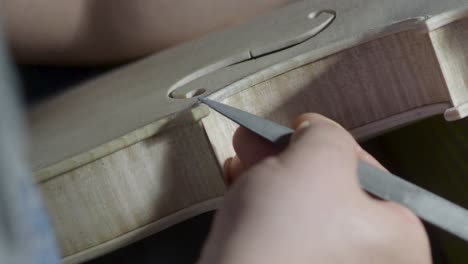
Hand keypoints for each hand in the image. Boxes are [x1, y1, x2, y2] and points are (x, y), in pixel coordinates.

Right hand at [198, 113, 430, 263]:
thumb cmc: (288, 229)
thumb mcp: (319, 159)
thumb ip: (326, 134)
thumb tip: (314, 132)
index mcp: (397, 239)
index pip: (371, 175)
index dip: (331, 144)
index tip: (299, 129)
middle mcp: (367, 258)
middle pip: (329, 189)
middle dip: (289, 156)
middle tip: (262, 139)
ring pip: (300, 207)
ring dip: (270, 174)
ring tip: (243, 155)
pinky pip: (281, 228)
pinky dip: (262, 202)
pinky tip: (239, 181)